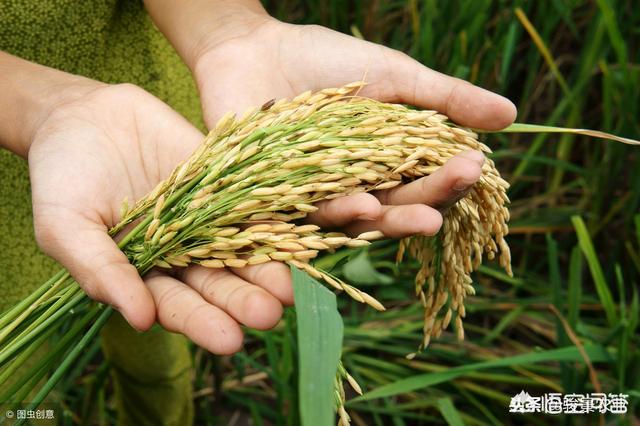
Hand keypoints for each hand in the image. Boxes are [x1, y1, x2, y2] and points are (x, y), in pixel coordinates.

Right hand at [29, 82, 291, 353]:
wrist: (82, 117)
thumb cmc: (62, 178)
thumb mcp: (66, 226)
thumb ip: (100, 270)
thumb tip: (140, 318)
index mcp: (147, 274)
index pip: (179, 305)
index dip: (203, 322)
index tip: (229, 340)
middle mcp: (185, 252)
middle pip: (220, 282)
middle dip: (244, 300)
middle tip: (271, 315)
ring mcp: (210, 217)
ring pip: (244, 246)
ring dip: (269, 266)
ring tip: (292, 285)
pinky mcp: (226, 183)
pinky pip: (252, 199)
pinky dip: (275, 213)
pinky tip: (300, 228)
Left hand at [192, 18, 515, 238]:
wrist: (255, 46)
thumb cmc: (325, 59)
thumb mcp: (394, 76)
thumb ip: (445, 99)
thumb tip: (511, 117)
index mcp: (385, 164)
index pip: (424, 183)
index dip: (448, 179)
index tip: (475, 166)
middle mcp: (355, 187)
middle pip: (395, 208)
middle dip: (426, 203)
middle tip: (455, 194)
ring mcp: (316, 197)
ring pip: (356, 220)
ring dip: (389, 219)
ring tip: (420, 216)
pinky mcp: (276, 201)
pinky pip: (305, 214)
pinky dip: (333, 211)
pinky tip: (360, 205)